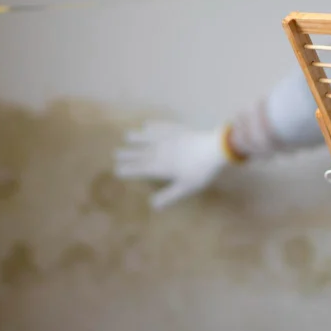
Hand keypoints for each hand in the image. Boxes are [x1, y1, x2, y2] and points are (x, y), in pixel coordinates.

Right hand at [113, 122, 231, 209]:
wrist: (214, 149)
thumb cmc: (200, 172)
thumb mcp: (186, 188)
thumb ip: (169, 196)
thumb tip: (152, 205)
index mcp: (162, 167)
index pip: (142, 169)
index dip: (130, 170)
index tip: (117, 170)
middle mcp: (161, 151)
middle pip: (142, 153)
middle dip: (129, 154)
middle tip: (116, 153)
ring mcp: (169, 138)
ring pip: (149, 137)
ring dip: (138, 137)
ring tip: (126, 136)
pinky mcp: (179, 130)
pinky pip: (162, 127)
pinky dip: (154, 126)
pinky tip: (148, 125)